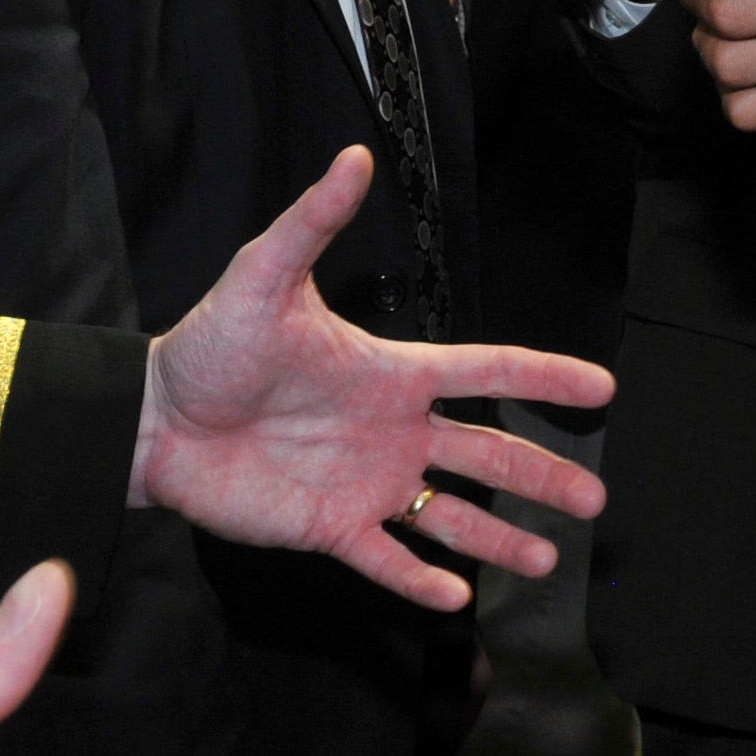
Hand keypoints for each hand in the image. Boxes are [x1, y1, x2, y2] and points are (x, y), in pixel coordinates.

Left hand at [136, 146, 614, 609]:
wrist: (154, 418)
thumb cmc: (209, 344)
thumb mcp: (264, 276)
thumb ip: (313, 220)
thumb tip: (352, 156)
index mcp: (392, 372)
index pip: (486, 371)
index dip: (545, 378)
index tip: (601, 388)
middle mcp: (392, 429)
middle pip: (488, 452)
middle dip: (544, 474)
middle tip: (596, 500)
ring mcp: (364, 481)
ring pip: (450, 514)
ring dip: (498, 538)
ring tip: (546, 559)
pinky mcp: (327, 527)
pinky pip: (385, 558)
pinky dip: (420, 580)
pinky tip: (455, 598)